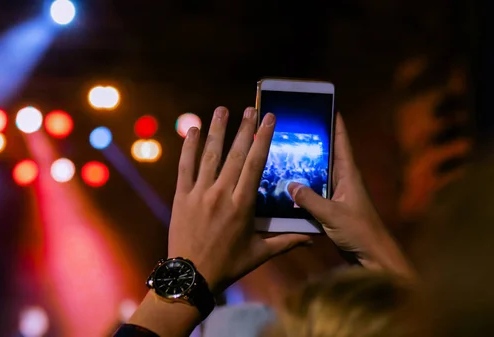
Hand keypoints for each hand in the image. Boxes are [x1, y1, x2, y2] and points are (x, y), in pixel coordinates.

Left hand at [169, 106, 311, 292]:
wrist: (191, 276)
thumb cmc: (228, 265)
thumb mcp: (259, 253)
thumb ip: (286, 241)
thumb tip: (312, 238)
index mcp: (242, 205)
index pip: (255, 164)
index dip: (262, 139)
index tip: (268, 118)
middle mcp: (221, 194)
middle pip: (234, 154)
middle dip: (243, 129)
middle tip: (249, 108)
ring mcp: (199, 193)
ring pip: (209, 156)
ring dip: (216, 130)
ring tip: (222, 110)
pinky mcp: (181, 197)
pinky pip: (185, 167)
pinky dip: (188, 148)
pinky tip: (192, 131)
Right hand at [288, 113, 412, 276]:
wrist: (373, 256)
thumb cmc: (359, 231)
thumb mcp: (332, 214)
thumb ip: (310, 199)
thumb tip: (290, 185)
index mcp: (348, 174)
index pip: (341, 141)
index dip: (335, 122)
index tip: (325, 105)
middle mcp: (344, 179)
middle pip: (327, 154)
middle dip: (312, 142)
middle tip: (291, 129)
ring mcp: (338, 194)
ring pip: (319, 174)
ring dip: (305, 167)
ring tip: (283, 155)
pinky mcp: (333, 208)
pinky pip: (315, 192)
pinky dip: (303, 189)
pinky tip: (287, 188)